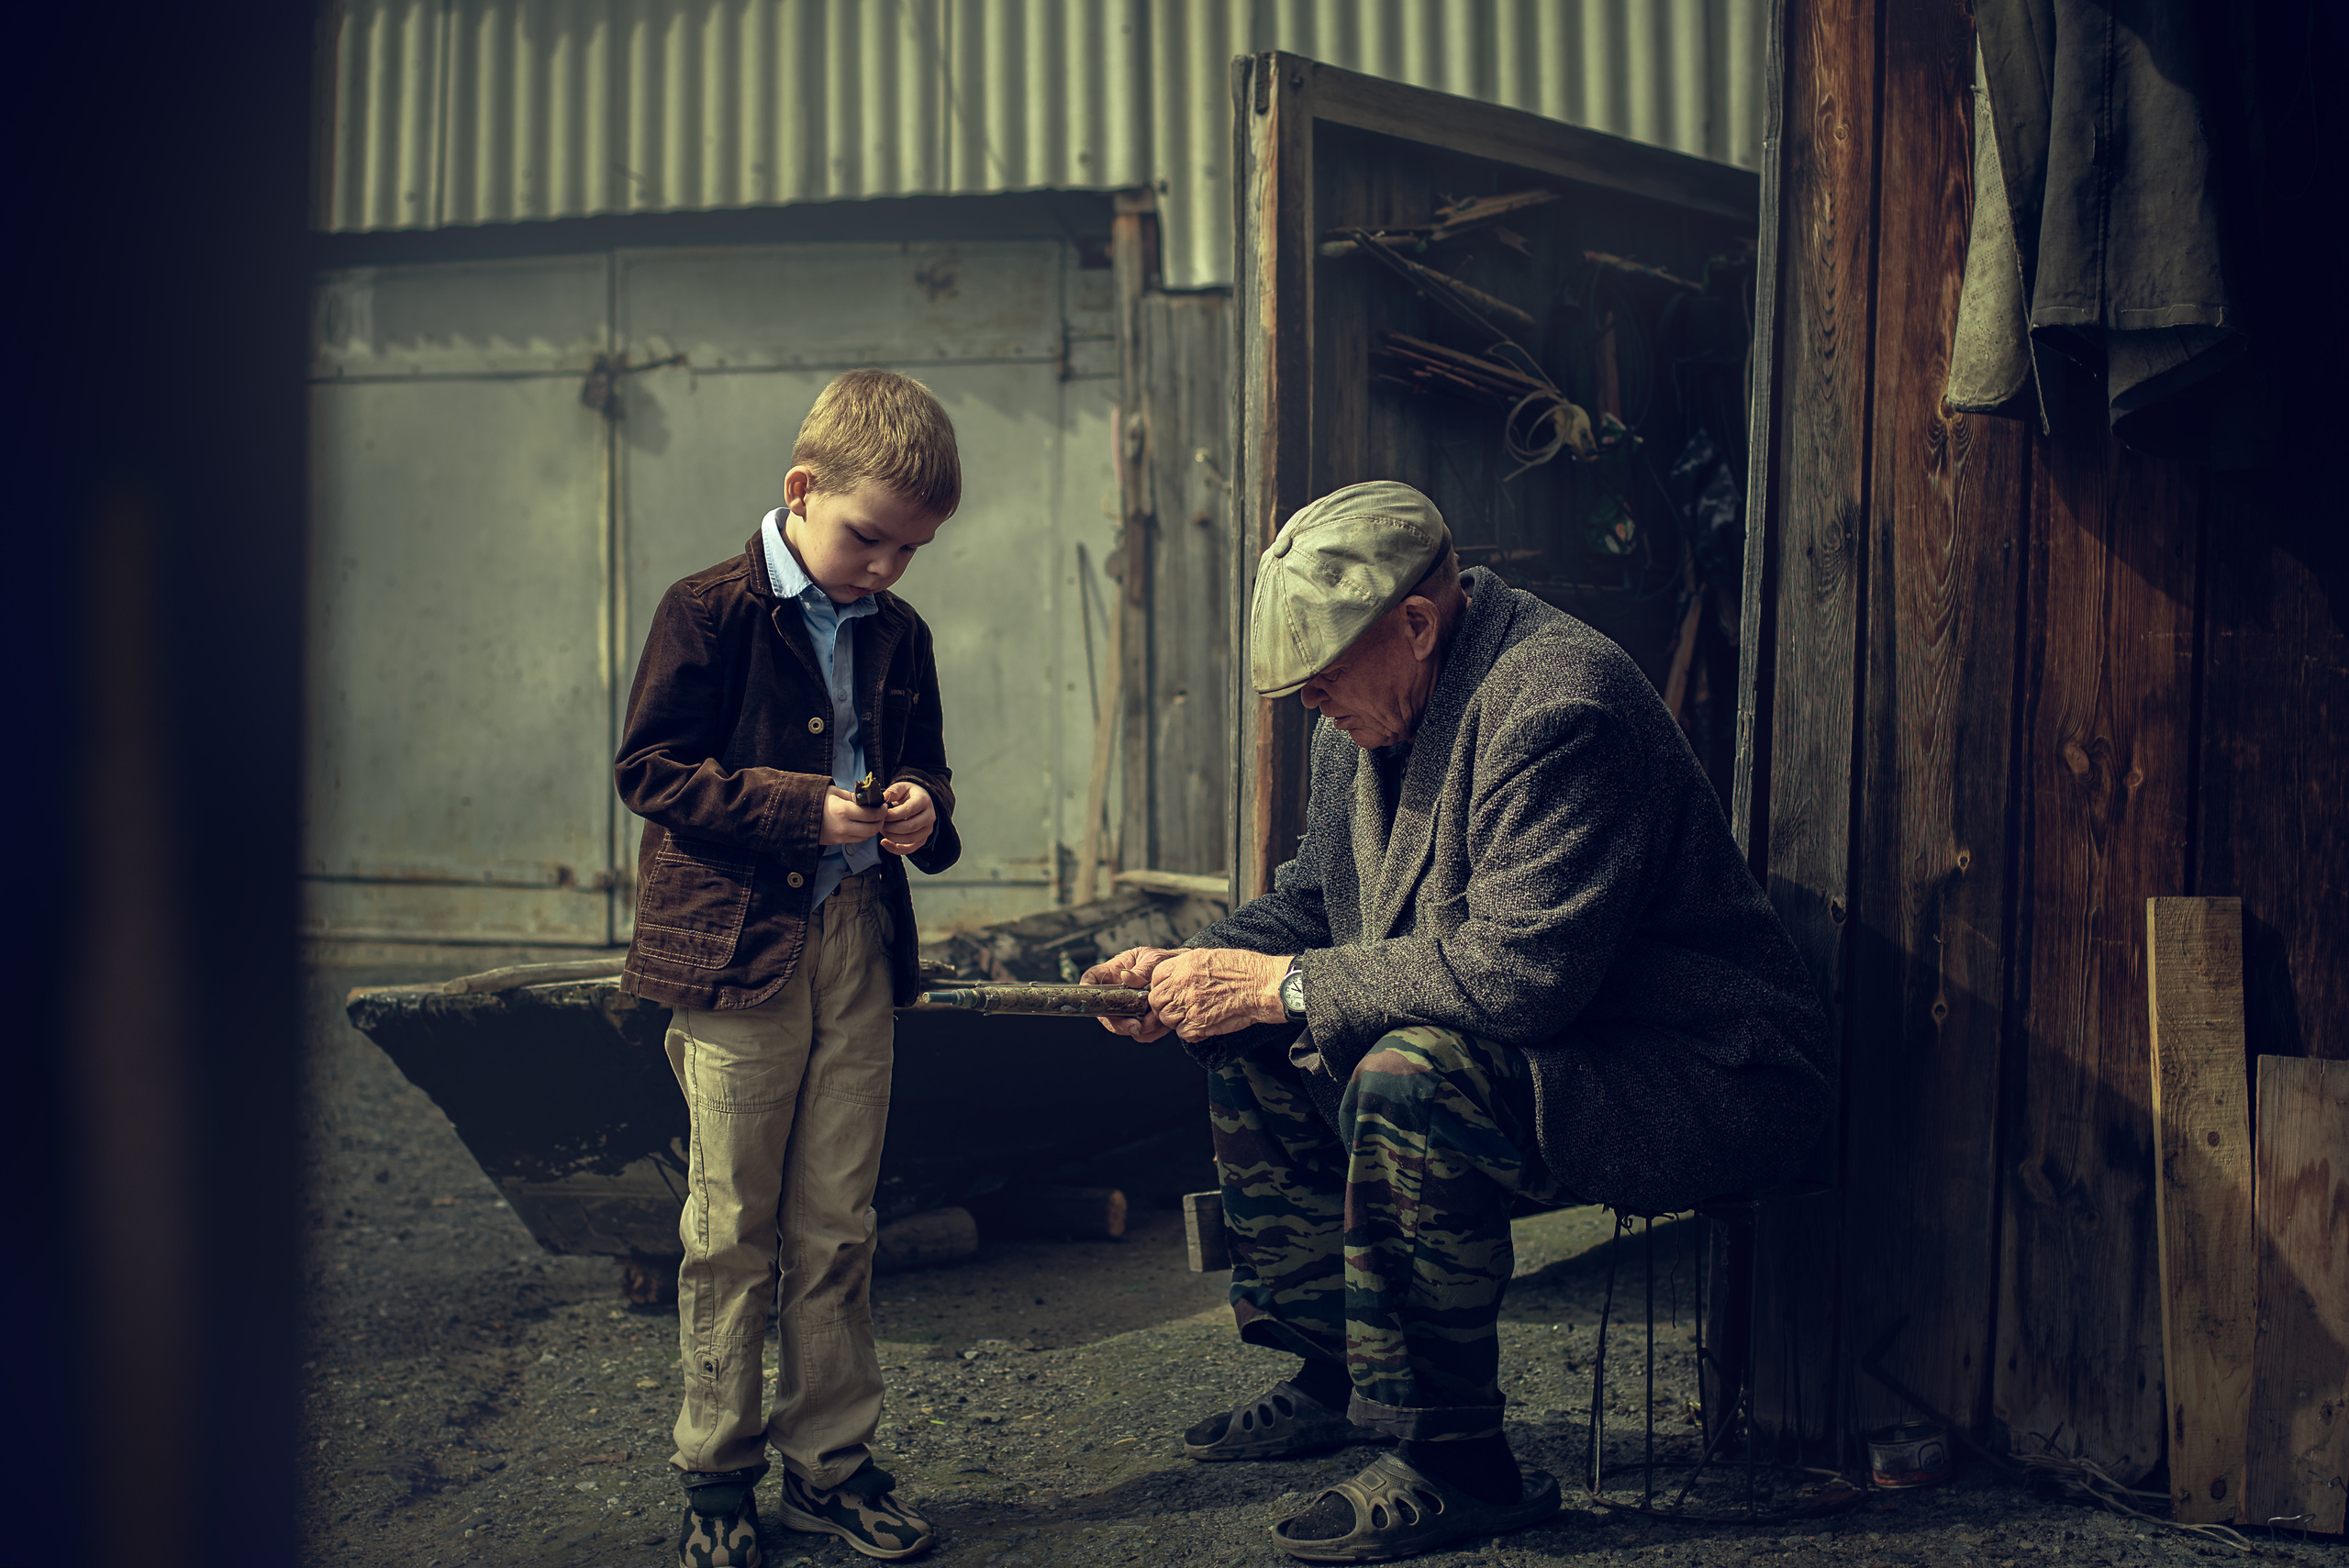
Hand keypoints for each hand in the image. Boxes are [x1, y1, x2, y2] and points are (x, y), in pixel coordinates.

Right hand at [820, 786, 885, 846]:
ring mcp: (840, 837)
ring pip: (865, 837)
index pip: (872, 815)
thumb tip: (868, 799)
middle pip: (872, 829)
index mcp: (844, 811)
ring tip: (872, 819)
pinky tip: (861, 824)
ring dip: (872, 829)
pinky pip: (856, 840)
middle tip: (881, 813)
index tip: (883, 805)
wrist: (797, 814)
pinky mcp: (836, 843)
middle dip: (880, 822)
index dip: (881, 811)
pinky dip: (863, 833)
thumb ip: (853, 796)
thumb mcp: (834, 792)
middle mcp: (843, 827)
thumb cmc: (816, 799)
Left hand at [880, 781, 935, 855]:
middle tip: (880, 823)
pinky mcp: (923, 839)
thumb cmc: (908, 794)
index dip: (893, 815)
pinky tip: (885, 842)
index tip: (881, 815)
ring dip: (892, 837)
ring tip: (882, 830)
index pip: (909, 810)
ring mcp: (927, 829)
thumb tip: (883, 798)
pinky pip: (910, 849)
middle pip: (910, 827)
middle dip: (891, 827)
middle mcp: (929, 816)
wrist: (919, 800)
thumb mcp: (901, 787)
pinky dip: (896, 849)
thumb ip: (892, 791)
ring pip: (910, 839)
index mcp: (924, 801)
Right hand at [1082, 947, 1177, 1038]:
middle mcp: (1115, 993)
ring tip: (1158, 1019)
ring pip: (1122, 1027)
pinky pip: (1141, 1034)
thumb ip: (1142, 969)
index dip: (1086, 991)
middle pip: (1103, 1013)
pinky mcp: (1140, 1021)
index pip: (1090, 980)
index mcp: (1113, 972)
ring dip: (1140, 1028)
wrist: (1184, 975)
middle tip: (1135, 1026)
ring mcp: (1126, 1009)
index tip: (1094, 1001)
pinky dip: (1152, 1033)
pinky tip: (1164, 1024)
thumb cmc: (1163, 961)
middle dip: (1118, 1023)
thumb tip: (1126, 978)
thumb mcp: (1153, 959)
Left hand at [1147, 948, 1291, 1042]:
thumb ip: (1186, 966)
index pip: (1156, 978)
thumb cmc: (1243, 969)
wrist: (1262, 986)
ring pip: (1167, 1019)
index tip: (1170, 990)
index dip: (1161, 986)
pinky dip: (1190, 1032)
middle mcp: (1181, 985)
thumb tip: (1174, 976)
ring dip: (1176, 1020)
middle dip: (1164, 1005)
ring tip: (1193, 1015)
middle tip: (1178, 1006)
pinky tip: (1203, 1024)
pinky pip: (1183, 1033)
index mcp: (1183, 965)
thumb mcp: (1209, 956)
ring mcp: (1188, 1006)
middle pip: (1156, 1000)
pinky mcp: (1198, 1025)